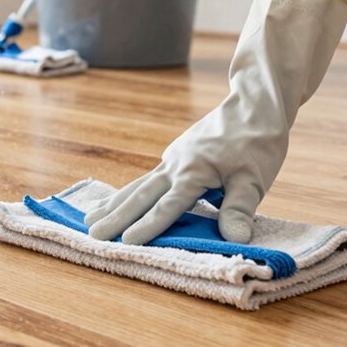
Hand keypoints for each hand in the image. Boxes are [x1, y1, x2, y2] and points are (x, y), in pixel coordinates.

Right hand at [85, 0, 346, 243]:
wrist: (253, 104)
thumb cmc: (257, 141)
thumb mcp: (255, 178)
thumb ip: (240, 209)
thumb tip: (235, 238)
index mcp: (194, 171)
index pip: (168, 205)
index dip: (149, 225)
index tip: (127, 242)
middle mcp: (175, 165)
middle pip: (141, 196)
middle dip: (116, 217)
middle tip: (93, 234)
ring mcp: (171, 160)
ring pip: (137, 186)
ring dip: (114, 204)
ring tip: (89, 219)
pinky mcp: (174, 158)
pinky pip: (145, 180)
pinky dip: (126, 193)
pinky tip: (114, 202)